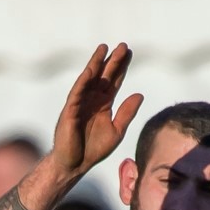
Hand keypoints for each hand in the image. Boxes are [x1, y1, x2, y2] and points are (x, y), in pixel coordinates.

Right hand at [48, 44, 142, 179]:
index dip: (122, 67)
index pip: (115, 81)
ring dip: (96, 63)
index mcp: (104, 104)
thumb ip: (127, 113)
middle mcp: (92, 100)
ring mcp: (80, 103)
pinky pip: (77, 92)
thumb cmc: (93, 149)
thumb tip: (139, 94)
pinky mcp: (70, 110)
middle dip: (112, 61)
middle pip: (104, 75)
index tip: (129, 52)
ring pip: (89, 79)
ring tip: (104, 48)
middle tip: (123, 45)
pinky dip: (83, 81)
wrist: (75, 164)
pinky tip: (91, 70)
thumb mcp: (117, 131)